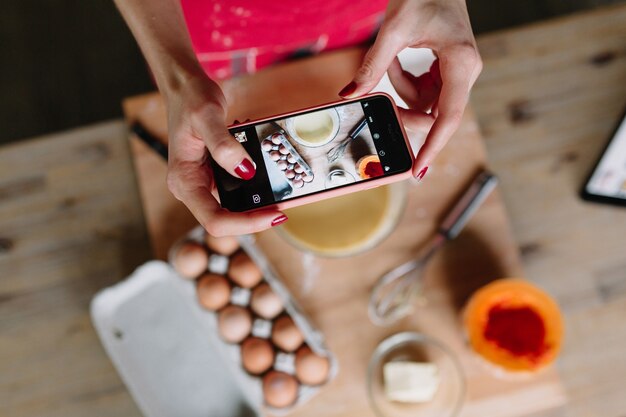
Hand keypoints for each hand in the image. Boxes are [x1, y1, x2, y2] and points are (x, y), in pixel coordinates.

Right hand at [165, 73, 286, 235]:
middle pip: (224, 221)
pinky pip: (236, 194)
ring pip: (231, 211)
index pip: (214, 219)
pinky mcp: (213, 176)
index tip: (274, 215)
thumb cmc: (190, 98)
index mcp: (184, 180)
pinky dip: (254, 191)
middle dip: (253, 220)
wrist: (185, 87)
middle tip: (282, 211)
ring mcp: (202, 183)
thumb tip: (246, 172)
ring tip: (279, 197)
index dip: (245, 224)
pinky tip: (267, 181)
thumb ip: (224, 145)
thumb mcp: (207, 115)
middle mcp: (191, 187)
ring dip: (255, 208)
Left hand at [339, 0, 481, 177]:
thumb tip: (351, 94)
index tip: (418, 169)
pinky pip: (423, 89)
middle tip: (381, 105)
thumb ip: (372, 65)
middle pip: (435, 113)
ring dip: (401, 88)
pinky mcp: (448, 69)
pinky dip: (405, 80)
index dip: (432, 146)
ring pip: (425, 101)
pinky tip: (400, 58)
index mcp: (460, 64)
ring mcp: (458, 72)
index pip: (447, 117)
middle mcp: (465, 72)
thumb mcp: (393, 29)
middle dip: (406, 111)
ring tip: (393, 59)